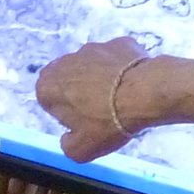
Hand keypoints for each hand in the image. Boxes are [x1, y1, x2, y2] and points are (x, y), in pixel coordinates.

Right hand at [36, 39, 193, 162]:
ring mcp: (93, 48)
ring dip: (101, 78)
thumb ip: (66, 144)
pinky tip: (133, 83)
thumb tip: (69, 137)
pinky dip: (122, 68)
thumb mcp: (80, 150)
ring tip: (120, 97)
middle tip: (100, 109)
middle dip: (80, 90)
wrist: (145, 94)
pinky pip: (116, 57)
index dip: (65, 111)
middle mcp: (64, 62)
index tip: (82, 120)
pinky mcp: (118, 42)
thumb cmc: (107, 122)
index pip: (48, 98)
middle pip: (68, 78)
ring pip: (92, 65)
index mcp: (47, 87)